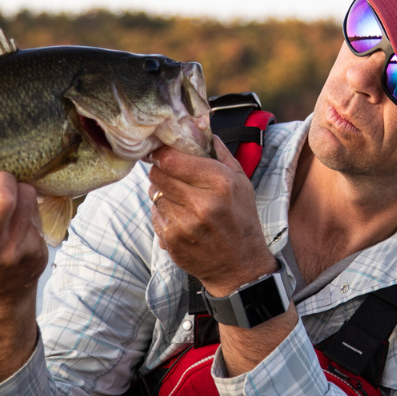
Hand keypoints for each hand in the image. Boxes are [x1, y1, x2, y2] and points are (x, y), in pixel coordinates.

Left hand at [148, 137, 278, 296]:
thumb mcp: (242, 182)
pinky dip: (163, 212)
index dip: (163, 152)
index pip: (172, 158)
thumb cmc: (241, 220)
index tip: (163, 152)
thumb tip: (200, 127)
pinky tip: (180, 217)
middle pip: (158, 173)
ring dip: (162, 192)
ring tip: (181, 199)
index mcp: (220, 183)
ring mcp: (184, 224)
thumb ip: (220, 153)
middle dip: (161, 170)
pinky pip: (155, 214)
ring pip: (154, 193)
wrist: (240, 268)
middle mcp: (201, 203)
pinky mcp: (172, 240)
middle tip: (170, 173)